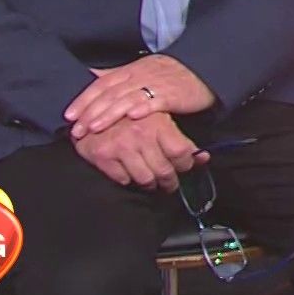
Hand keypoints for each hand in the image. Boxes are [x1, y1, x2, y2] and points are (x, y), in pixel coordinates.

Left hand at [65, 54, 216, 139]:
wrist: (201, 70)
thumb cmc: (169, 74)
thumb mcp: (140, 71)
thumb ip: (116, 76)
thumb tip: (90, 76)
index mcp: (130, 70)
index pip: (102, 84)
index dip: (84, 100)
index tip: (69, 116)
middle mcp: (139, 75)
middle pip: (110, 93)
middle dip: (91, 111)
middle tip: (77, 129)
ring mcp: (155, 84)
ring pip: (127, 98)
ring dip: (109, 114)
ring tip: (95, 127)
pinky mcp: (172, 94)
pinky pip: (155, 101)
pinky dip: (143, 108)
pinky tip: (132, 117)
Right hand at [72, 112, 207, 191]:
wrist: (91, 110)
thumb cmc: (129, 114)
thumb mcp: (159, 119)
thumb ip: (180, 140)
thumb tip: (202, 158)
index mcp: (158, 123)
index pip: (181, 152)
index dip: (187, 164)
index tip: (185, 167)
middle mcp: (140, 134)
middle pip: (164, 170)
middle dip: (170, 181)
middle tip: (170, 183)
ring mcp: (120, 146)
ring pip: (145, 179)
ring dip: (151, 184)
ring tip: (153, 182)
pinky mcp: (103, 156)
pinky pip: (123, 179)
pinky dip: (128, 179)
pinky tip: (130, 172)